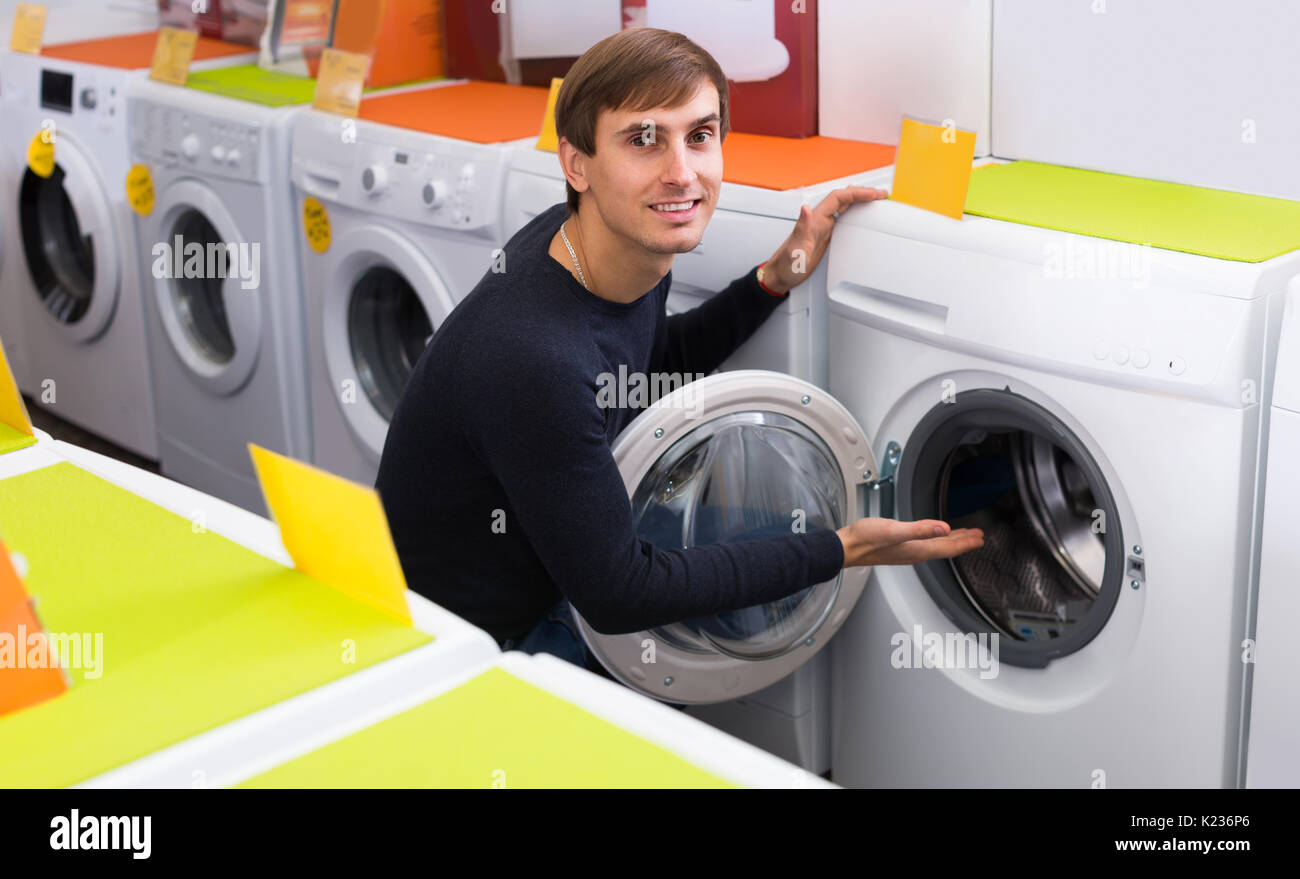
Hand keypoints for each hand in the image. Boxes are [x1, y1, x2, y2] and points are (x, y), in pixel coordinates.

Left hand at [760, 185, 889, 293]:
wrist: (780, 275)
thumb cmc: (785, 265)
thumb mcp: (794, 249)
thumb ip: (801, 228)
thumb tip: (805, 209)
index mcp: (814, 220)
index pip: (838, 198)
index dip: (856, 193)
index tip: (872, 194)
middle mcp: (818, 221)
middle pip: (843, 199)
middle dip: (862, 194)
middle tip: (881, 194)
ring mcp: (822, 228)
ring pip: (844, 207)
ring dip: (860, 201)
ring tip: (876, 200)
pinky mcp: (824, 236)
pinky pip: (842, 220)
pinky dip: (854, 214)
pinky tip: (860, 216)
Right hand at [837, 517, 983, 568]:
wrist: (846, 547)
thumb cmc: (866, 539)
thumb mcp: (894, 530)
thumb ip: (920, 529)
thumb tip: (943, 528)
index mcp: (917, 549)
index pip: (948, 547)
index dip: (966, 543)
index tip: (980, 538)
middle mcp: (915, 553)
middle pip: (945, 549)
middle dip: (963, 543)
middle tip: (978, 538)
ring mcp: (907, 551)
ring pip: (936, 547)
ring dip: (951, 542)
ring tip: (962, 537)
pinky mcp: (899, 548)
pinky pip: (925, 545)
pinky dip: (936, 540)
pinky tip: (933, 536)